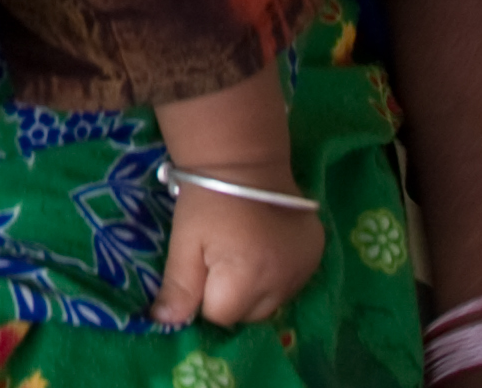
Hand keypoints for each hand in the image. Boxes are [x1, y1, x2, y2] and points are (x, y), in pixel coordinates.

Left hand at [151, 183, 321, 328]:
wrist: (245, 159)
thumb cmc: (207, 200)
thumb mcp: (184, 240)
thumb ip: (179, 286)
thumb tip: (165, 322)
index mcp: (247, 278)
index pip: (221, 316)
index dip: (203, 298)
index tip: (199, 269)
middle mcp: (282, 281)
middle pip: (249, 315)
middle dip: (230, 298)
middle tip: (217, 260)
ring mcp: (304, 270)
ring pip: (272, 303)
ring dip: (255, 290)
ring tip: (241, 254)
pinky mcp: (316, 257)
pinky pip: (291, 285)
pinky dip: (276, 277)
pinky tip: (263, 251)